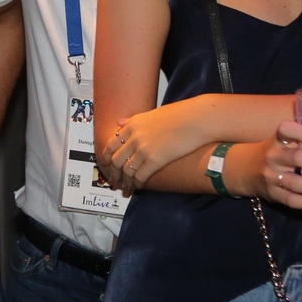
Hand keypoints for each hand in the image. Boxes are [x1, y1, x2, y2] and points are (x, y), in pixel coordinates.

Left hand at [99, 106, 214, 192]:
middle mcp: (134, 137)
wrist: (196, 119)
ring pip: (126, 171)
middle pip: (115, 160)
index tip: (106, 166)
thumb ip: (133, 120)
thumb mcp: (150, 114)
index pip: (110, 145)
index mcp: (132, 125)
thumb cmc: (178, 115)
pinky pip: (140, 176)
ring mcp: (144, 149)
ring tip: (126, 188)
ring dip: (125, 182)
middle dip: (114, 174)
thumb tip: (119, 123)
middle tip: (115, 181)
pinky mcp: (155, 160)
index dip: (106, 159)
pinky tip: (139, 187)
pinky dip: (137, 184)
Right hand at [227, 122, 301, 211]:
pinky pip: (292, 200)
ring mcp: (271, 176)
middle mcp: (273, 156)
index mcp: (277, 140)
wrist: (243, 169)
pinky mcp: (272, 194)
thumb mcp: (283, 142)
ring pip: (297, 183)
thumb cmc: (274, 153)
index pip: (287, 130)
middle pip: (298, 158)